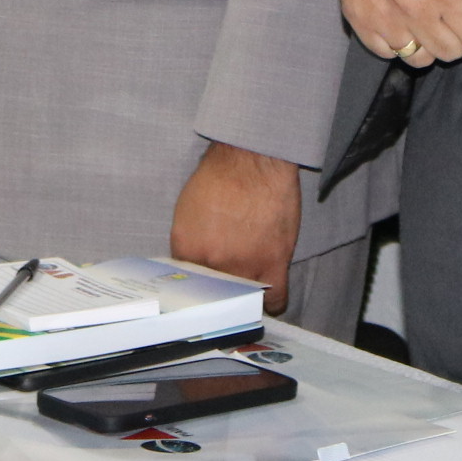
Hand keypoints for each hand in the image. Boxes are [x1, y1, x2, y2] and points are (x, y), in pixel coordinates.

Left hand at [170, 141, 301, 314]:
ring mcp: (243, 266)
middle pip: (215, 297)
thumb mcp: (187, 209)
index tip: (202, 290)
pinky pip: (275, 300)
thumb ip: (189, 242)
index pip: (187, 286)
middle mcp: (211, 263)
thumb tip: (192, 265)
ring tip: (246, 289)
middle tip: (226, 284)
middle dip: (218, 293)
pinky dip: (272, 304)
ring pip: (242, 301)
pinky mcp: (273, 264)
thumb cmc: (221, 174)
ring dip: (243, 298)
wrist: (253, 156)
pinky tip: (269, 300)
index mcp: (186, 249)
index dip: (196, 287)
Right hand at [340, 0, 461, 65]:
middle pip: (452, 53)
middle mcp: (412, 2)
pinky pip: (387, 53)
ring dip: (425, 40)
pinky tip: (399, 13)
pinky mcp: (356, 15)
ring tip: (423, 10)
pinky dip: (395, 38)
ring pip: (419, 59)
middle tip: (447, 5)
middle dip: (455, 32)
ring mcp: (380, 12)